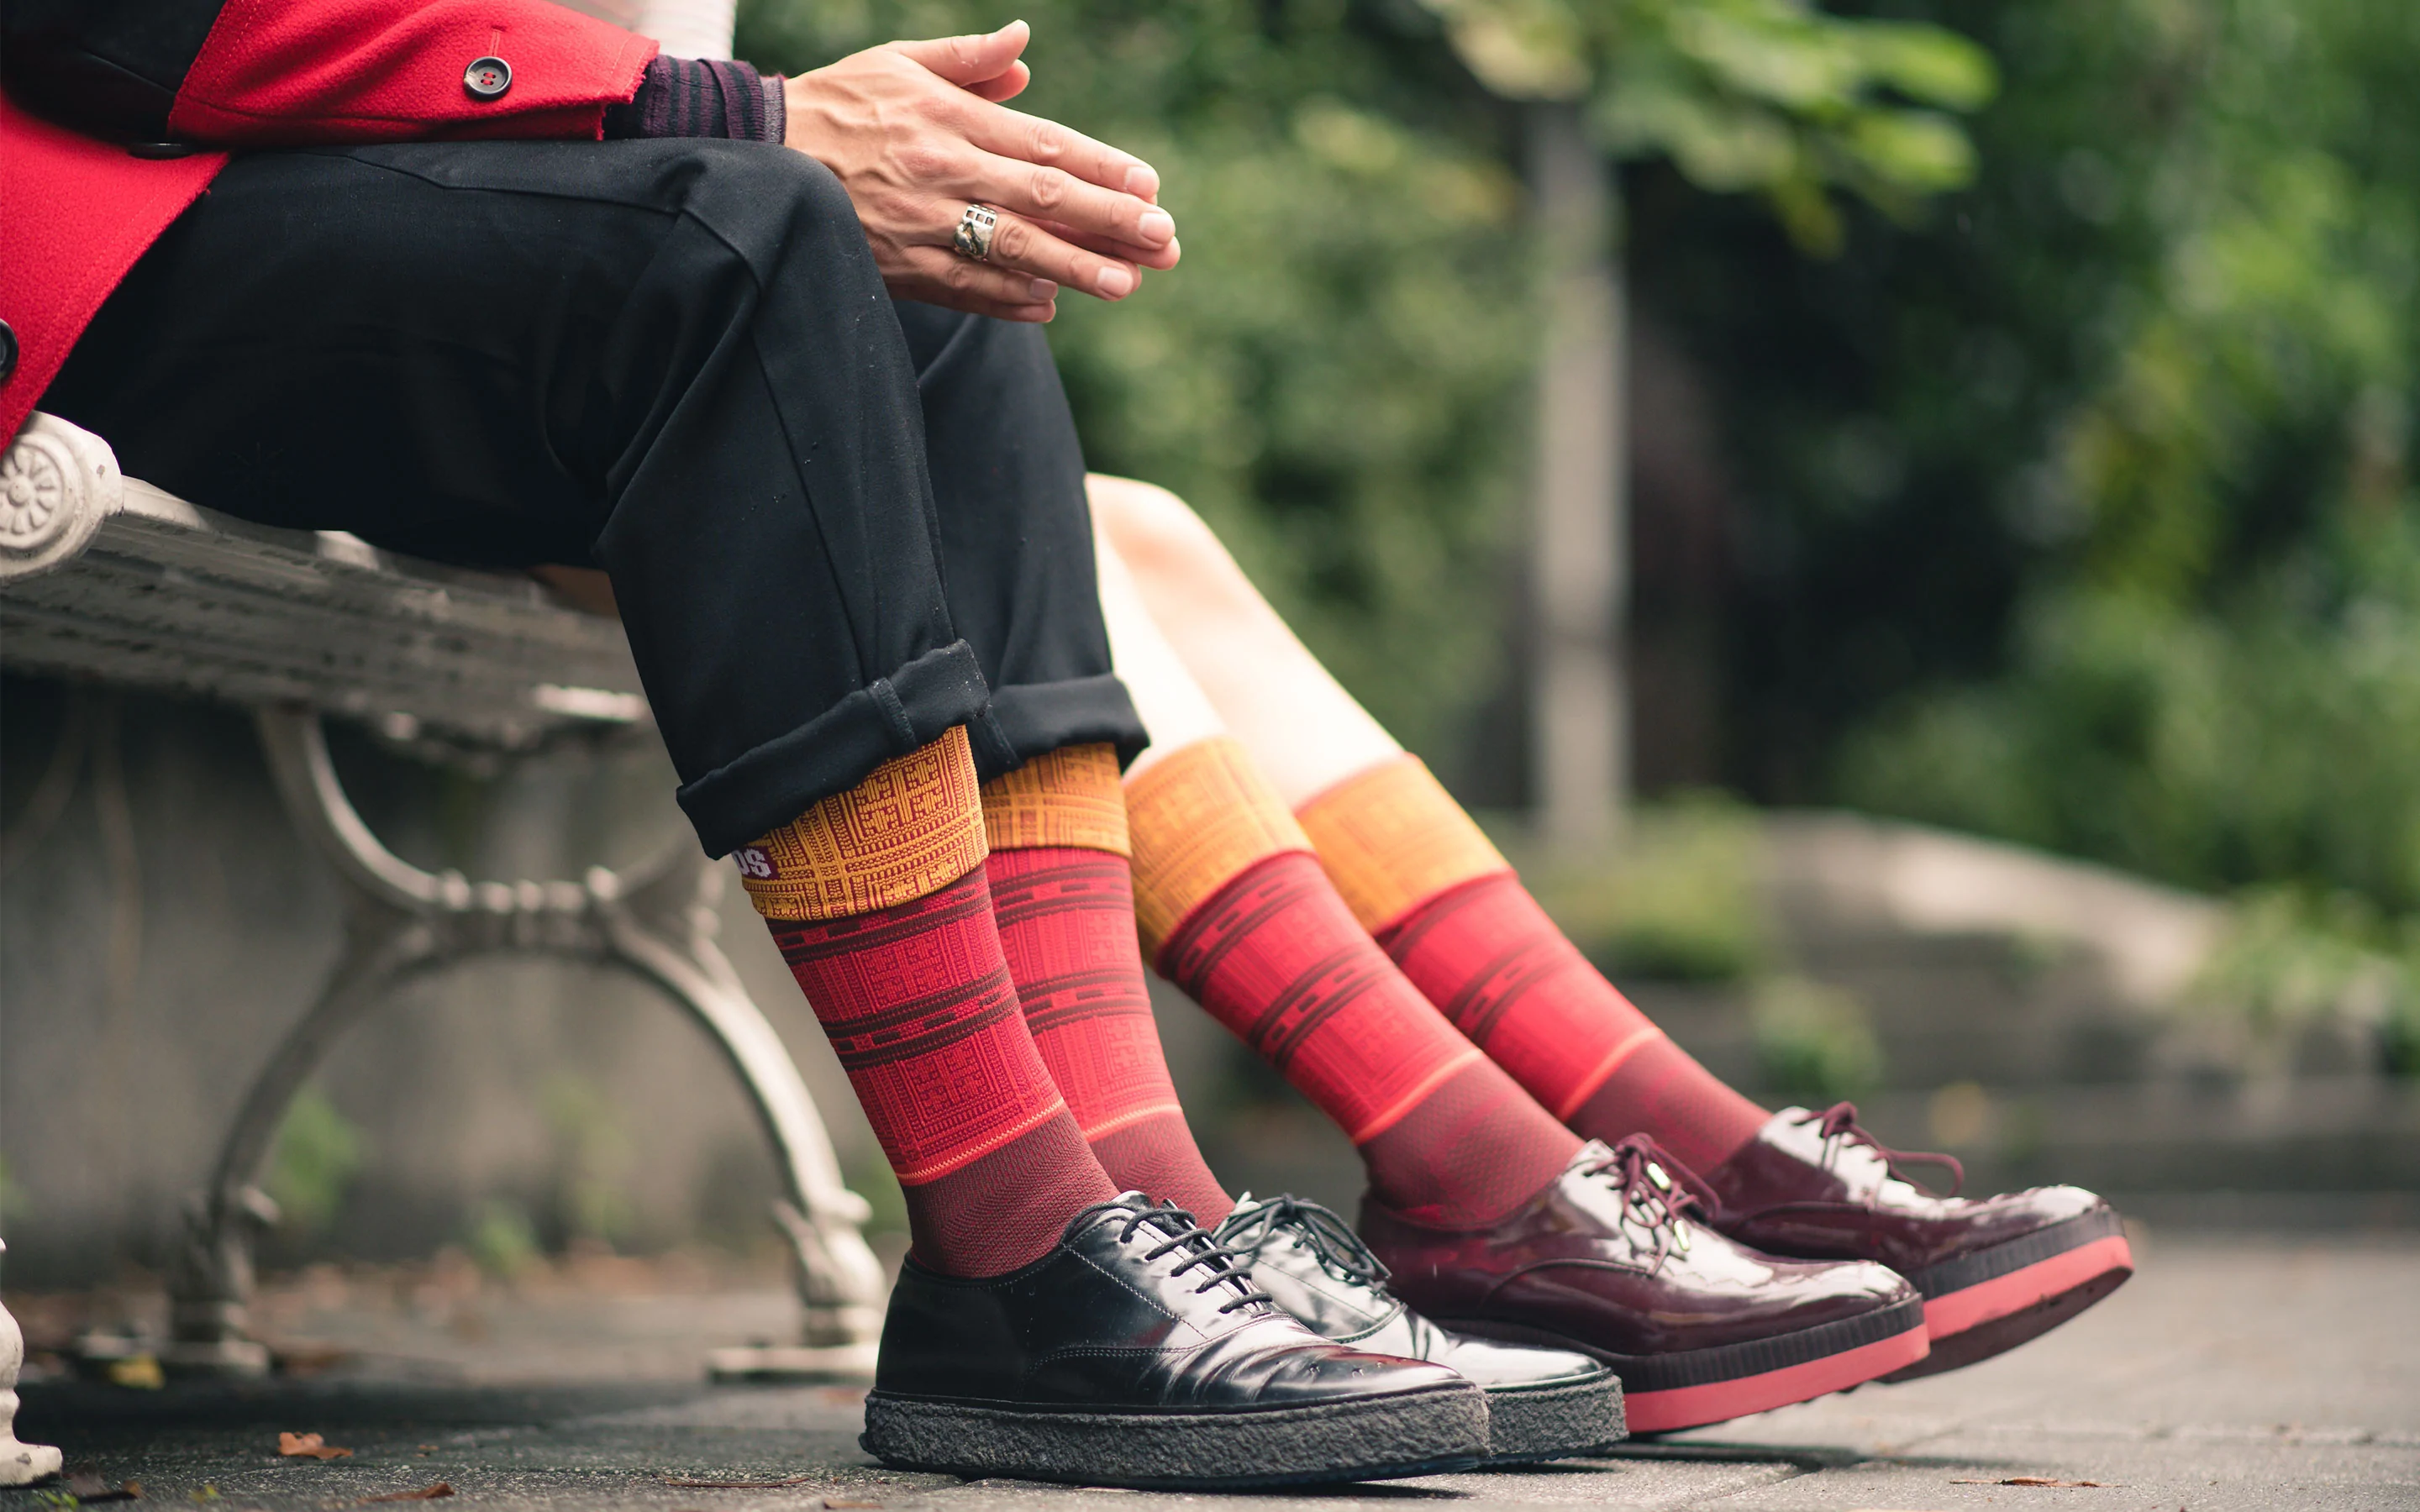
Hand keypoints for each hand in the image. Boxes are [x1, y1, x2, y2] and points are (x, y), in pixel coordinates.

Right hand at [783, 21, 1179, 321]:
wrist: (759, 156)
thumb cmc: (838, 105)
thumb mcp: (898, 62)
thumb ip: (967, 59)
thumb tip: (1024, 46)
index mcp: (949, 117)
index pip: (1044, 144)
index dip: (1101, 167)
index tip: (1149, 186)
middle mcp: (942, 170)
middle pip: (1042, 198)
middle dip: (1109, 221)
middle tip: (1164, 241)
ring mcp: (921, 223)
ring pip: (1011, 248)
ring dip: (1073, 267)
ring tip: (1126, 283)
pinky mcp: (898, 266)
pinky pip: (965, 288)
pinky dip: (1008, 299)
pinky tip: (1049, 306)